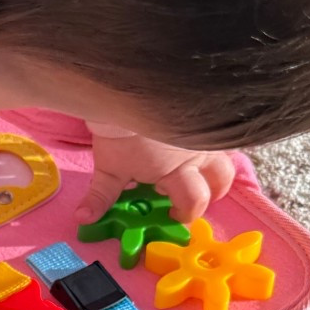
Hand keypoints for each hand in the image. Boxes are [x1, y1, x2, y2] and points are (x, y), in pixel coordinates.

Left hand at [77, 129, 237, 225]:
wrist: (129, 91)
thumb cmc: (121, 134)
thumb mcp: (109, 169)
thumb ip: (100, 197)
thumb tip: (83, 219)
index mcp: (177, 172)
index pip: (193, 202)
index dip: (185, 213)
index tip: (172, 213)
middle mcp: (198, 154)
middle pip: (221, 181)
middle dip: (210, 193)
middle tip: (192, 194)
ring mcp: (205, 134)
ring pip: (225, 156)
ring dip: (214, 168)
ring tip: (198, 170)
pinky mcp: (205, 116)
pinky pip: (219, 133)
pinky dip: (210, 142)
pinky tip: (193, 142)